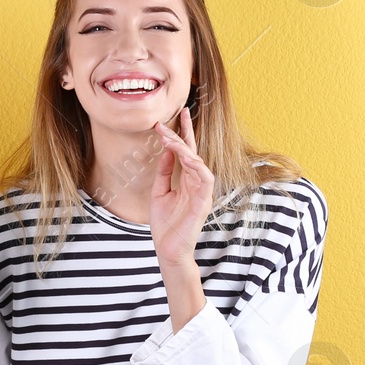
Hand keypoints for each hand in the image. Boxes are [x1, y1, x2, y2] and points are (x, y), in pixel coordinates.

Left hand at [149, 106, 214, 266]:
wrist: (168, 249)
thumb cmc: (165, 225)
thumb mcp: (158, 192)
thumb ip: (163, 172)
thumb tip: (165, 151)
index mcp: (186, 180)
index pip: (187, 152)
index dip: (184, 133)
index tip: (178, 114)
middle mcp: (196, 183)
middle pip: (193, 152)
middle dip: (184, 133)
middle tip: (173, 118)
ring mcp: (202, 192)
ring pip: (198, 162)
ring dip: (185, 148)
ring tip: (170, 138)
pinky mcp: (204, 201)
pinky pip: (205, 178)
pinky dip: (197, 166)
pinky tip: (185, 157)